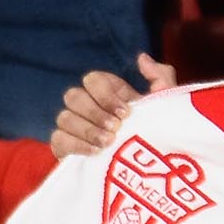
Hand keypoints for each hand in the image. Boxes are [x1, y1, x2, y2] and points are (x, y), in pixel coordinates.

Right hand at [55, 55, 170, 156]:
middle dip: (95, 112)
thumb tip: (142, 58)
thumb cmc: (156, 130)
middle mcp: (87, 105)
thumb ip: (160, 77)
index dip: (105, 94)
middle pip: (73, 96)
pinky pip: (58, 139)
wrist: (147, 165)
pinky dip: (76, 144)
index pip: (93, 79)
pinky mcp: (65, 146)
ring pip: (64, 118)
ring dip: (87, 129)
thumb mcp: (165, 104)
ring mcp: (73, 125)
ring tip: (108, 142)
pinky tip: (96, 151)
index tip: (126, 112)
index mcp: (108, 92)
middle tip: (116, 127)